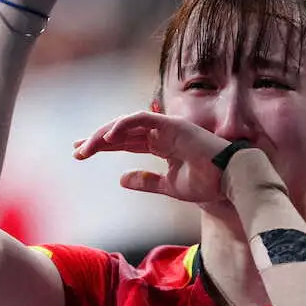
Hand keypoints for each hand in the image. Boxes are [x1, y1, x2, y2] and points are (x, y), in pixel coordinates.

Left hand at [72, 111, 230, 203]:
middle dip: (97, 139)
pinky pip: (141, 119)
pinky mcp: (172, 124)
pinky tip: (108, 137)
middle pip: (122, 131)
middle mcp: (161, 132)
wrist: (230, 180)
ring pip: (127, 123)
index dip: (103, 145)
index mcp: (161, 145)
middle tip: (76, 150)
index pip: (126, 141)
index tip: (82, 153)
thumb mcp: (169, 186)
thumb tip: (122, 179)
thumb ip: (146, 181)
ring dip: (104, 134)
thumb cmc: (206, 183)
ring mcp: (166, 126)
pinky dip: (123, 125)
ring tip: (86, 148)